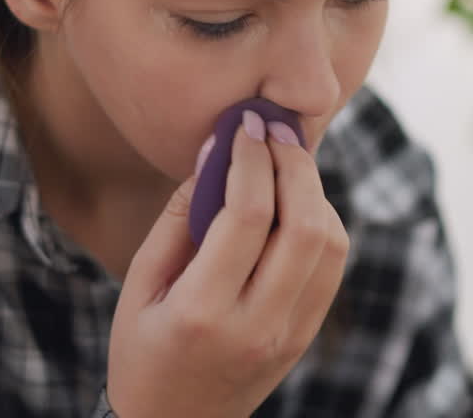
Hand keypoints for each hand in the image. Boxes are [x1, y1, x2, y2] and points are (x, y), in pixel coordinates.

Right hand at [106, 111, 349, 417]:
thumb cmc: (142, 350)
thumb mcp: (140, 285)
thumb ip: (178, 218)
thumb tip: (215, 151)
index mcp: (203, 311)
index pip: (248, 215)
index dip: (251, 157)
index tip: (244, 122)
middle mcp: (258, 324)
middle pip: (305, 225)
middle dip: (294, 163)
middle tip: (274, 128)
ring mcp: (291, 334)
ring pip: (331, 243)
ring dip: (313, 191)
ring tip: (283, 161)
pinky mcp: (307, 336)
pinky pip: (333, 265)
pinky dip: (322, 221)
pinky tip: (294, 202)